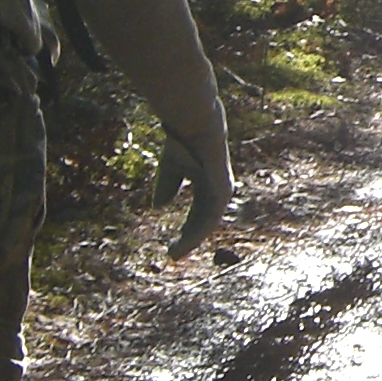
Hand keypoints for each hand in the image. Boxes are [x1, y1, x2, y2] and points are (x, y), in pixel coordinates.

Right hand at [155, 127, 233, 255]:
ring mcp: (222, 190)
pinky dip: (197, 232)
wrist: (193, 125)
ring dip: (191, 240)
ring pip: (208, 223)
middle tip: (173, 255)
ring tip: (175, 253)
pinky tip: (185, 241)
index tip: (172, 244)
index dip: (186, 229)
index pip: (199, 213)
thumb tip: (158, 208)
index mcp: (207, 184)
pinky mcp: (223, 190)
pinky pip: (210, 218)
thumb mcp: (170, 169)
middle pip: (204, 222)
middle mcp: (217, 189)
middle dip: (188, 239)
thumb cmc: (182, 142)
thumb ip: (167, 187)